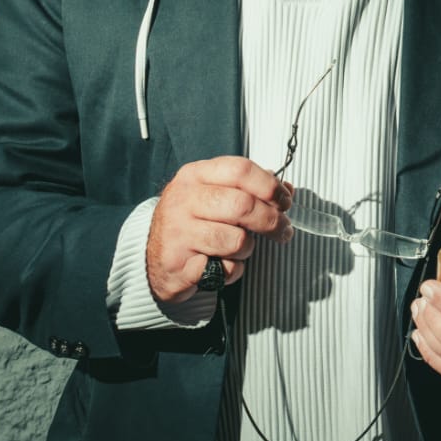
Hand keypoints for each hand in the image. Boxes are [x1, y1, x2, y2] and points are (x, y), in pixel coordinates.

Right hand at [146, 157, 292, 301]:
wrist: (153, 258)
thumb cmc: (191, 223)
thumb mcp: (214, 195)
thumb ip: (249, 189)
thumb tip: (286, 189)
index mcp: (195, 175)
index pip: (240, 170)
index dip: (270, 186)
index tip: (285, 201)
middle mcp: (183, 199)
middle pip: (243, 205)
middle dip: (272, 221)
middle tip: (282, 230)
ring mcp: (177, 231)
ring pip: (237, 239)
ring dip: (248, 249)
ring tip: (238, 248)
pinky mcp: (177, 262)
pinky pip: (224, 268)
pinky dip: (231, 270)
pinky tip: (218, 264)